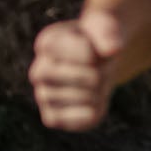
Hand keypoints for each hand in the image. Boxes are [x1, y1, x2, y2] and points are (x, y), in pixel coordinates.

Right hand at [30, 12, 123, 131]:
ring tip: (99, 84)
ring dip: (95, 92)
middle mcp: (38, 70)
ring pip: (71, 98)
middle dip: (91, 73)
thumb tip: (112, 49)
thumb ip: (108, 32)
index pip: (61, 49)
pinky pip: (71, 121)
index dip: (87, 52)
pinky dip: (90, 112)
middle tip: (102, 70)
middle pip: (60, 75)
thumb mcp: (106, 28)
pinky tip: (94, 101)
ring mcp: (43, 95)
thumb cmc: (100, 42)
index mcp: (46, 43)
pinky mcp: (52, 117)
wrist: (100, 63)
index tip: (97, 52)